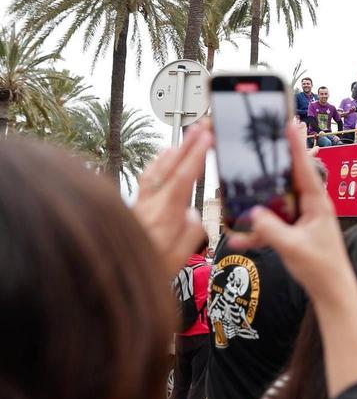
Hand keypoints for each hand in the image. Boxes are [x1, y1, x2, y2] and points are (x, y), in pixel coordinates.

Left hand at [132, 120, 209, 272]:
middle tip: (201, 126)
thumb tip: (193, 214)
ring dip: (172, 152)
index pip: (183, 179)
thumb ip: (190, 234)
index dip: (195, 157)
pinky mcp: (134, 208)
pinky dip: (156, 164)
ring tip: (184, 137)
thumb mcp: (177, 260)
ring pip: (156, 171)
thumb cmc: (145, 270)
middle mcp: (150, 205)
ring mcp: (140, 205)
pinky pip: (146, 179)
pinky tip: (161, 159)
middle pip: (170, 168)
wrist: (107, 272)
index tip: (206, 138)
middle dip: (187, 145)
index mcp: (164, 216)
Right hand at [227, 121, 349, 301]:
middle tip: (260, 144)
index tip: (290, 122)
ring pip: (276, 202)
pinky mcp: (294, 231)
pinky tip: (239, 239)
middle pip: (288, 178)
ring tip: (241, 189)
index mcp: (317, 204)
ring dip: (258, 202)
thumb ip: (271, 231)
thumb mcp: (293, 248)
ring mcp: (302, 218)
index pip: (304, 168)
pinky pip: (272, 224)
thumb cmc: (322, 269)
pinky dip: (257, 231)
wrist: (332, 292)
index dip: (295, 145)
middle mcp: (310, 206)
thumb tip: (253, 214)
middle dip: (272, 165)